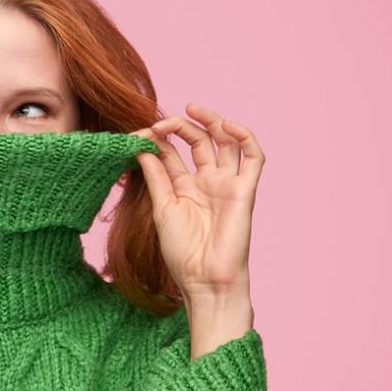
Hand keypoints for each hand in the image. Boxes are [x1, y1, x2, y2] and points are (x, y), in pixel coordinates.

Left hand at [129, 103, 265, 303]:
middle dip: (181, 126)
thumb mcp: (162, 207)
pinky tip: (226, 126)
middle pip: (198, 140)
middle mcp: (207, 181)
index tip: (137, 133)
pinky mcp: (245, 190)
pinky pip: (253, 157)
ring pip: (225, 141)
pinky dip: (245, 137)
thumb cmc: (182, 252)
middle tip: (161, 123)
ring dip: (211, 121)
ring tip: (191, 111)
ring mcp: (226, 183)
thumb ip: (156, 176)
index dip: (156, 139)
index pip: (171, 151)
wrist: (204, 280)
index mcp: (184, 186)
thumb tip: (141, 145)